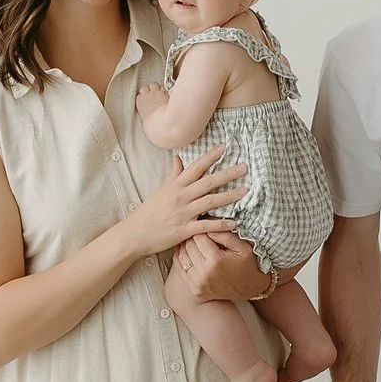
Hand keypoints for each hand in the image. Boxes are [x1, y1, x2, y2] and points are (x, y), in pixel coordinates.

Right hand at [128, 149, 248, 255]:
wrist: (135, 234)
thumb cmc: (148, 212)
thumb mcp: (160, 190)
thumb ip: (173, 175)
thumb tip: (178, 158)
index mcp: (175, 186)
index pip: (195, 167)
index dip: (210, 157)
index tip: (224, 147)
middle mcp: (180, 197)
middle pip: (208, 182)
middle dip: (227, 174)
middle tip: (244, 168)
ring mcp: (183, 213)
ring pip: (210, 202)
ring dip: (229, 196)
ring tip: (245, 191)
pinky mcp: (184, 230)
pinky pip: (206, 226)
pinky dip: (221, 224)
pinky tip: (234, 223)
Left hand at [183, 229, 276, 306]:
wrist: (251, 288)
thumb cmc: (249, 265)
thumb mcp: (243, 246)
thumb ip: (225, 234)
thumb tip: (208, 226)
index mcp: (216, 261)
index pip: (198, 237)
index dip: (202, 229)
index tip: (207, 228)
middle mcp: (204, 274)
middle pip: (188, 246)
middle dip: (193, 237)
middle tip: (200, 233)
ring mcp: (198, 283)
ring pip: (181, 257)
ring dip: (185, 247)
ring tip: (194, 242)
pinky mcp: (196, 289)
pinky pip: (180, 270)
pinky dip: (182, 259)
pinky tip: (189, 253)